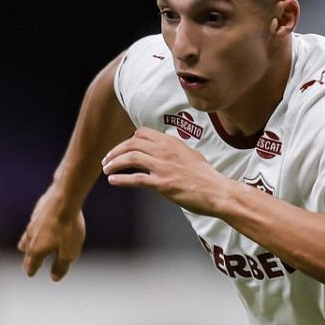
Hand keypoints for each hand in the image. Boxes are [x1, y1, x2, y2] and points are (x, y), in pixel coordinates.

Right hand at [18, 190, 87, 280]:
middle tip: (25, 266)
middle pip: (27, 252)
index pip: (32, 264)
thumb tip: (54, 277)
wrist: (65, 199)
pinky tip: (36, 227)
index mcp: (37, 250)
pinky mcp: (37, 211)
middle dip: (27, 260)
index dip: (31, 270)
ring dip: (25, 244)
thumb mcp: (69, 253)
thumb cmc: (68, 228)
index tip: (30, 274)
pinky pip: (33, 223)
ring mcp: (33, 223)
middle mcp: (31, 237)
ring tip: (21, 247)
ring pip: (27, 237)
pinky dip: (33, 229)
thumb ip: (61, 266)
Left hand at [101, 127, 232, 213]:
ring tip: (106, 169)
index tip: (121, 149)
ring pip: (130, 158)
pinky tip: (112, 181)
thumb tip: (163, 151)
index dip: (128, 140)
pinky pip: (136, 179)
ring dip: (114, 163)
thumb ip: (174, 151)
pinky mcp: (163, 184)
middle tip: (107, 160)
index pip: (142, 133)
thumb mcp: (190, 155)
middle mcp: (166, 151)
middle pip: (131, 144)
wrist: (218, 191)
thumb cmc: (206, 177)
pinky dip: (121, 179)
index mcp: (172, 142)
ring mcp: (163, 167)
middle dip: (115, 151)